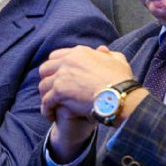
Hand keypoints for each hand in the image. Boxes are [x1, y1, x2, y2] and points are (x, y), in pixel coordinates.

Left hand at [39, 45, 144, 161]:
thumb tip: (102, 50)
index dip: (55, 67)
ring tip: (50, 106)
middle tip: (51, 92)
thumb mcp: (118, 61)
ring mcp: (62, 76)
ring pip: (43, 85)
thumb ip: (109, 54)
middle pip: (45, 68)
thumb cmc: (121, 81)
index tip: (58, 77)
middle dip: (47, 80)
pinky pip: (46, 101)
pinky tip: (51, 116)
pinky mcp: (59, 91)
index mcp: (79, 52)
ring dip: (45, 96)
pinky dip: (46, 109)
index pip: (56, 56)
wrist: (118, 95)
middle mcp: (68, 61)